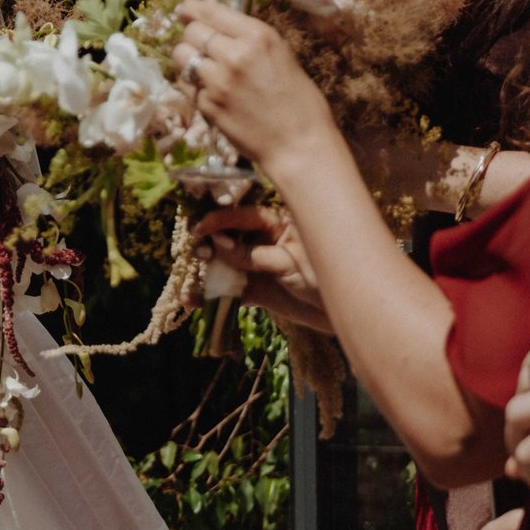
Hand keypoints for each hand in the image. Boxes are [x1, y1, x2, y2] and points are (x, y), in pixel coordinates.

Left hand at [172, 1, 341, 186]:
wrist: (298, 144)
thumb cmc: (299, 101)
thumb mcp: (280, 56)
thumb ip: (249, 41)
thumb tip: (219, 30)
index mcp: (258, 36)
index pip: (211, 12)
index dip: (193, 9)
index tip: (184, 9)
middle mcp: (234, 54)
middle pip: (191, 32)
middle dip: (192, 36)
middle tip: (199, 44)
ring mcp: (216, 80)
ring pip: (181, 56)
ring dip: (187, 58)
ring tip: (200, 67)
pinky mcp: (206, 104)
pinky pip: (186, 85)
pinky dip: (192, 85)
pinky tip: (209, 91)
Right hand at [195, 204, 328, 329]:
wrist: (341, 313)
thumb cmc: (324, 277)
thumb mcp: (289, 262)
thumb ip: (254, 255)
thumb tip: (219, 246)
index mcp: (277, 224)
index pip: (242, 216)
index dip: (220, 220)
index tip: (200, 228)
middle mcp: (264, 242)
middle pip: (228, 239)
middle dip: (208, 246)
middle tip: (196, 254)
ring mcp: (258, 267)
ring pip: (225, 266)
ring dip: (205, 274)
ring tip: (188, 285)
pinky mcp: (255, 291)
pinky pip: (229, 291)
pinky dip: (211, 296)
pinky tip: (192, 300)